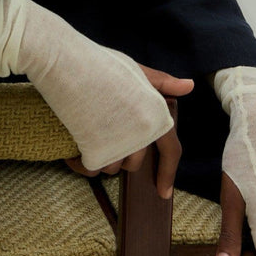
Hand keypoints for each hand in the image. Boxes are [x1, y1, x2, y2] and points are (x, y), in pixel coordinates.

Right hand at [65, 63, 193, 198]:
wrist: (68, 64)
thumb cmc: (101, 64)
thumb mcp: (135, 71)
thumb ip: (162, 82)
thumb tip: (188, 86)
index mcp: (156, 115)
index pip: (171, 151)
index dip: (168, 173)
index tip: (163, 191)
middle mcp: (142, 134)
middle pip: (134, 164)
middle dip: (122, 154)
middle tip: (105, 132)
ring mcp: (119, 144)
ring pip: (112, 168)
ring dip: (102, 158)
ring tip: (89, 135)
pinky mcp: (96, 151)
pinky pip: (92, 169)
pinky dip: (82, 163)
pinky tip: (75, 151)